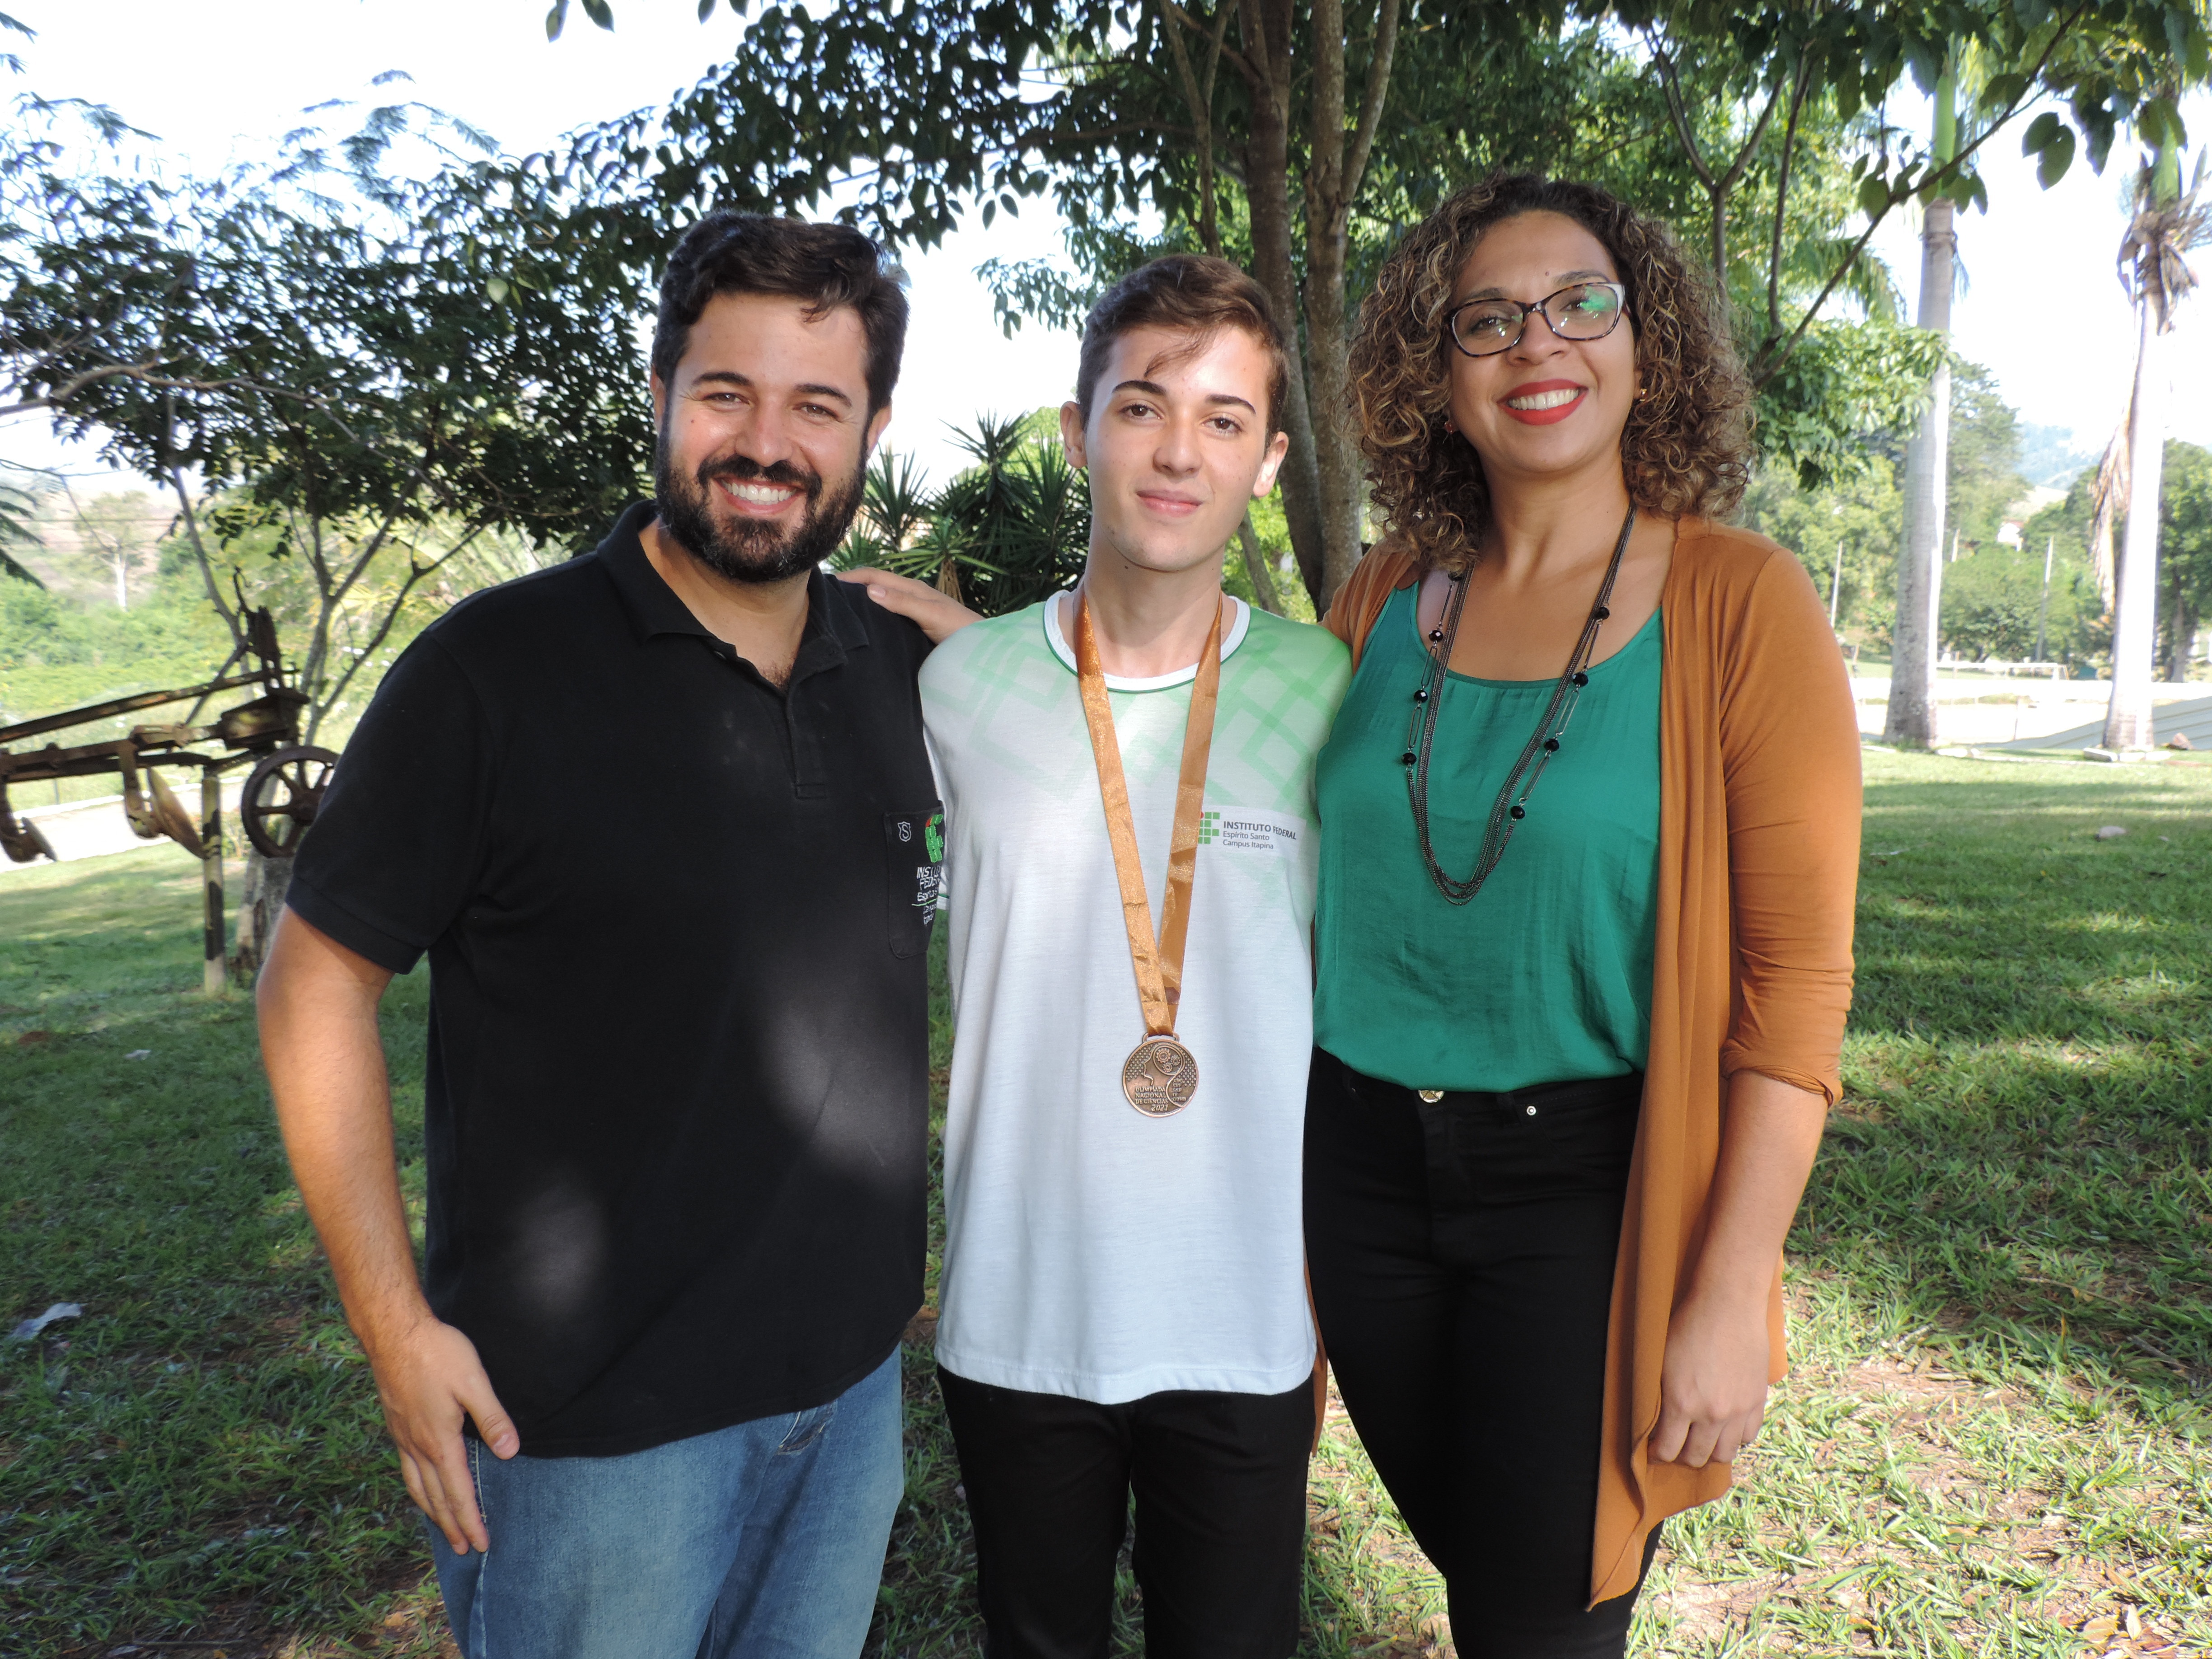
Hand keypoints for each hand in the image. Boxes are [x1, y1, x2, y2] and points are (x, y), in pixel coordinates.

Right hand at [366, 1313, 518, 1553]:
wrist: (395, 1333)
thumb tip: (510, 1453)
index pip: (458, 1492)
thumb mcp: (474, 1382)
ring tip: (443, 1528)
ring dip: (432, 1511)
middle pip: (436, 1498)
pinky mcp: (396, 1425)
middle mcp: (417, 1446)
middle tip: (464, 1550)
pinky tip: (421, 1487)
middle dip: (451, 1525)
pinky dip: (417, 1489)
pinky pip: (407, 1469)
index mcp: (440, 1441)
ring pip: (417, 1487)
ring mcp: (403, 1437)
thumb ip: (493, 1419)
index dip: (470, 1520)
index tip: (480, 1543)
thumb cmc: (438, 1354)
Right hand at [837, 566, 980, 642]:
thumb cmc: (961, 630)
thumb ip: (903, 602)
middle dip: (848, 590)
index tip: (824, 582)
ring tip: (833, 616)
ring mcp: (909, 614)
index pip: (873, 576)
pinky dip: (870, 621)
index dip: (850, 577)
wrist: (983, 652)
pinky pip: (885, 621)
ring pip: (877, 605)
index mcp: (911, 588)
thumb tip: (869, 589)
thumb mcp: (931, 614)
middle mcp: (908, 598)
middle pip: (872, 588)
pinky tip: (859, 632)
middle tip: (819, 599)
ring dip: (858, 607)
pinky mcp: (911, 630)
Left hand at [1649, 1289, 1770, 1468]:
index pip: (1667, 1450)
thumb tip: (1656, 1423)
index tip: (1654, 1450)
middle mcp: (1711, 1414)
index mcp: (1681, 1403)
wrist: (1727, 1304)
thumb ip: (1661, 1397)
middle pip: (1697, 1457)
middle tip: (1677, 1445)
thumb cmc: (1687, 1326)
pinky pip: (1748, 1436)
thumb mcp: (1662, 1363)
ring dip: (1711, 1452)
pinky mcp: (1757, 1401)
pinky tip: (1725, 1428)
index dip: (1657, 1454)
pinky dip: (1736, 1438)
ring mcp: (1738, 1410)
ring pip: (1725, 1454)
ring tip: (1702, 1440)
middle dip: (1682, 1455)